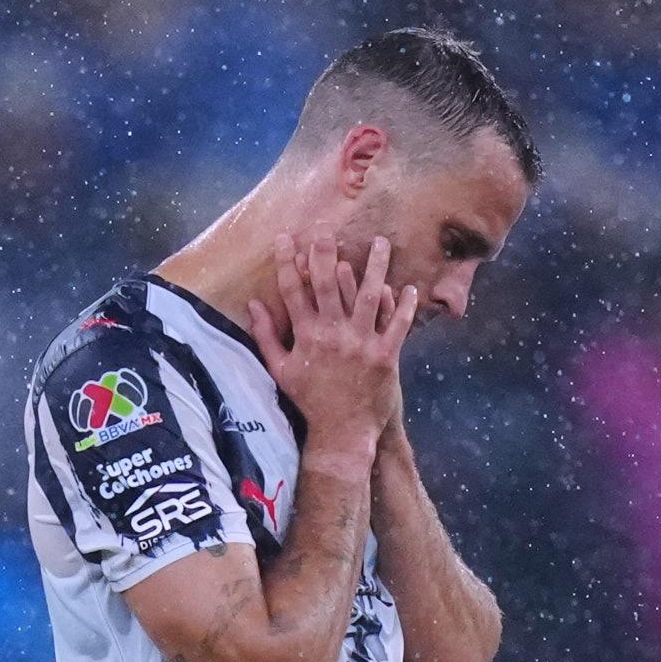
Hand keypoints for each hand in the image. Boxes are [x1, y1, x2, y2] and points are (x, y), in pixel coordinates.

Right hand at [251, 230, 411, 477]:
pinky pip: (397, 324)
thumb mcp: (280, 371)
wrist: (341, 433)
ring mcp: (361, 344)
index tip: (286, 238)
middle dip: (325, 252)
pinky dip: (403, 305)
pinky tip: (408, 286)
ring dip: (375, 266)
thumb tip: (252, 304)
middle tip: (327, 228)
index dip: (287, 262)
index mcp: (306, 336)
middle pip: (328, 284)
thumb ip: (266, 336)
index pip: (293, 291)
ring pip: (369, 296)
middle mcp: (333, 335)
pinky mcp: (384, 356)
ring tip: (380, 242)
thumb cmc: (309, 401)